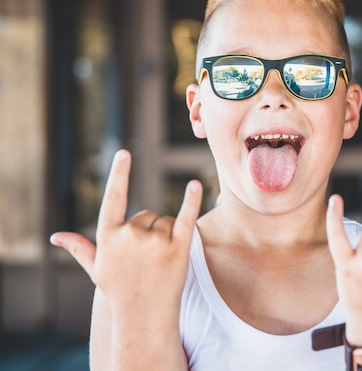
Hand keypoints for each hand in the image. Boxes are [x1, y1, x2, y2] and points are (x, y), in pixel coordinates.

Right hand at [50, 149, 202, 311]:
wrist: (143, 316)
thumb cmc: (119, 290)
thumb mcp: (97, 269)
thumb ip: (81, 248)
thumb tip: (57, 237)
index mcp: (109, 236)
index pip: (114, 198)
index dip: (120, 175)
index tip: (124, 152)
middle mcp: (130, 235)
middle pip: (147, 214)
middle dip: (149, 231)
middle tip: (147, 259)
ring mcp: (154, 241)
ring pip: (166, 220)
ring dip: (166, 234)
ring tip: (159, 260)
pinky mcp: (178, 248)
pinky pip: (186, 218)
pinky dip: (191, 201)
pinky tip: (196, 185)